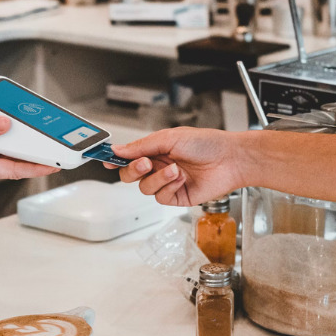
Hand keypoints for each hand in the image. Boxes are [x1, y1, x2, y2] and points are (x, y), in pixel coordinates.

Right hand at [0, 112, 58, 183]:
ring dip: (22, 150)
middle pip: (15, 165)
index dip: (38, 167)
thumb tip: (5, 124)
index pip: (16, 170)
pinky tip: (13, 132)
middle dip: (35, 158)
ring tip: (39, 139)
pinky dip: (8, 144)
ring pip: (6, 159)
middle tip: (55, 148)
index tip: (56, 164)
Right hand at [111, 127, 246, 205]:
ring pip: (145, 188)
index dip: (115, 159)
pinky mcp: (177, 196)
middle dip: (134, 170)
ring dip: (158, 178)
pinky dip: (169, 188)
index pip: (129, 156)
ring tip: (175, 170)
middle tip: (146, 163)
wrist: (230, 160)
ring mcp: (167, 182)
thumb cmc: (207, 143)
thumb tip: (118, 149)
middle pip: (130, 175)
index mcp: (155, 149)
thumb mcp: (170, 138)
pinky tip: (182, 179)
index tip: (105, 160)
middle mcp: (159, 166)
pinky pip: (161, 197)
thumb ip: (141, 145)